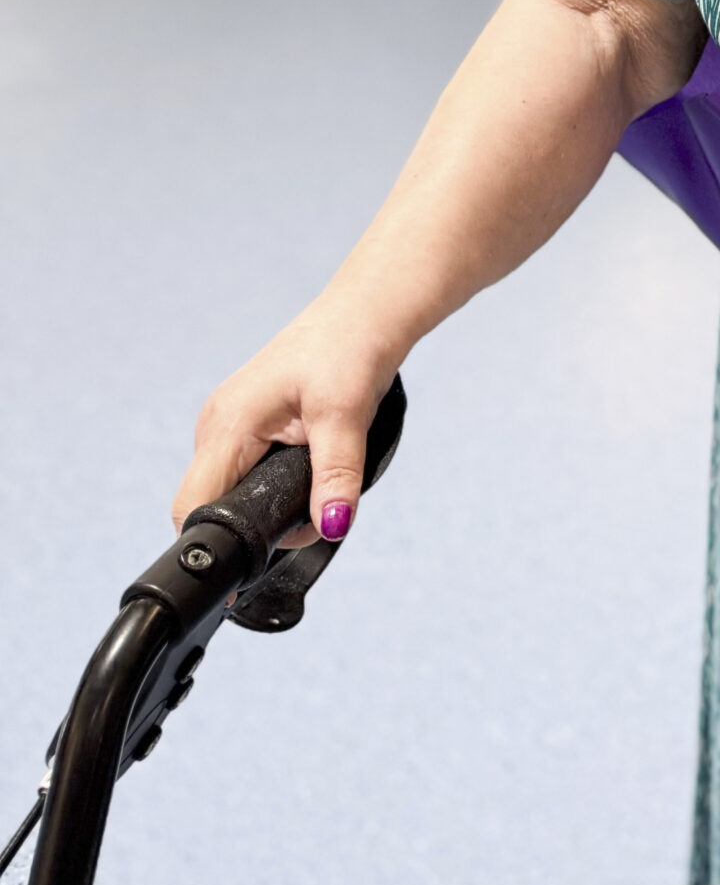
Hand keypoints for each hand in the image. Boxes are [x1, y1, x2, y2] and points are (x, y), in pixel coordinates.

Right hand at [171, 299, 397, 550]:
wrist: (363, 315)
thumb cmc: (349, 350)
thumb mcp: (346, 415)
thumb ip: (336, 475)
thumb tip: (331, 526)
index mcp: (227, 424)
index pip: (192, 505)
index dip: (215, 543)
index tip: (248, 569)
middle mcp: (217, 426)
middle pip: (212, 504)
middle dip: (256, 526)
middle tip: (311, 515)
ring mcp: (229, 424)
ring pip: (232, 490)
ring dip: (270, 504)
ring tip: (318, 482)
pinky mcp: (247, 425)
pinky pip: (247, 472)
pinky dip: (275, 483)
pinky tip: (308, 467)